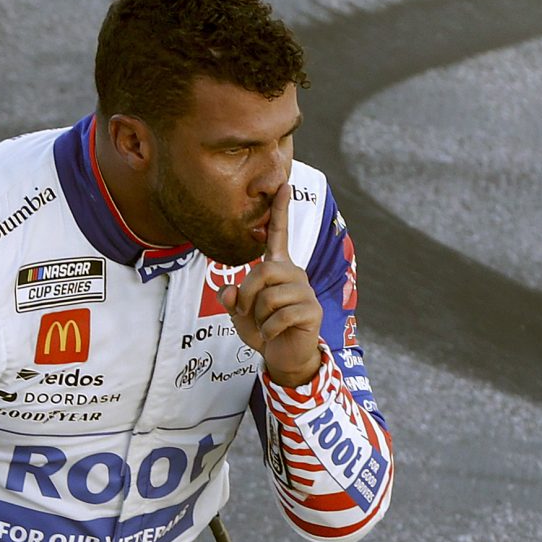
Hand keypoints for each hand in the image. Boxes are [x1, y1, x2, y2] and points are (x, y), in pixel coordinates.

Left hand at [222, 190, 322, 388]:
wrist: (284, 356)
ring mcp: (305, 292)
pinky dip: (269, 330)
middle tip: (245, 311)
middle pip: (263, 271)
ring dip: (259, 316)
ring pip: (270, 297)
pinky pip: (280, 317)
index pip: (279, 234)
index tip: (284, 185)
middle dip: (247, 294)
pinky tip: (275, 334)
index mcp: (278, 268)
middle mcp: (294, 274)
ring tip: (265, 325)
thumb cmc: (262, 329)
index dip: (280, 211)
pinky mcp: (312, 312)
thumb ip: (230, 298)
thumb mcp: (238, 313)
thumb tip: (229, 292)